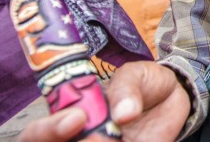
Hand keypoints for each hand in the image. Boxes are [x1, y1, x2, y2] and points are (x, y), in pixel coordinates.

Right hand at [17, 61, 189, 141]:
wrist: (174, 96)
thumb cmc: (144, 84)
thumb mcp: (135, 74)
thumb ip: (126, 88)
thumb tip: (122, 114)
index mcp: (69, 116)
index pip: (36, 135)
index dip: (47, 131)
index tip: (78, 118)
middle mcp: (79, 138)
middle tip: (102, 136)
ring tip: (121, 137)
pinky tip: (141, 140)